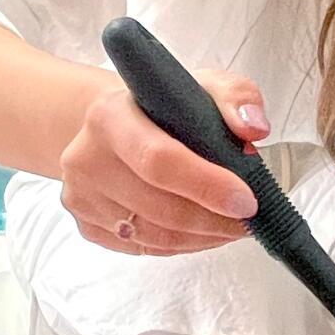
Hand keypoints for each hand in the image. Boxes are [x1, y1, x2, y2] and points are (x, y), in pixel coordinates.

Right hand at [59, 71, 268, 254]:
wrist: (116, 126)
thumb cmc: (161, 108)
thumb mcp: (203, 86)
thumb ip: (236, 98)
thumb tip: (252, 128)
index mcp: (109, 115)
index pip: (158, 160)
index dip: (207, 186)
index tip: (246, 200)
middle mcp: (86, 157)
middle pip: (159, 208)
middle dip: (214, 220)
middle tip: (248, 218)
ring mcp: (81, 196)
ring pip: (155, 236)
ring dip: (203, 237)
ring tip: (232, 224)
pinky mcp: (87, 225)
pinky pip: (145, 248)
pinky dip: (183, 245)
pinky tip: (202, 229)